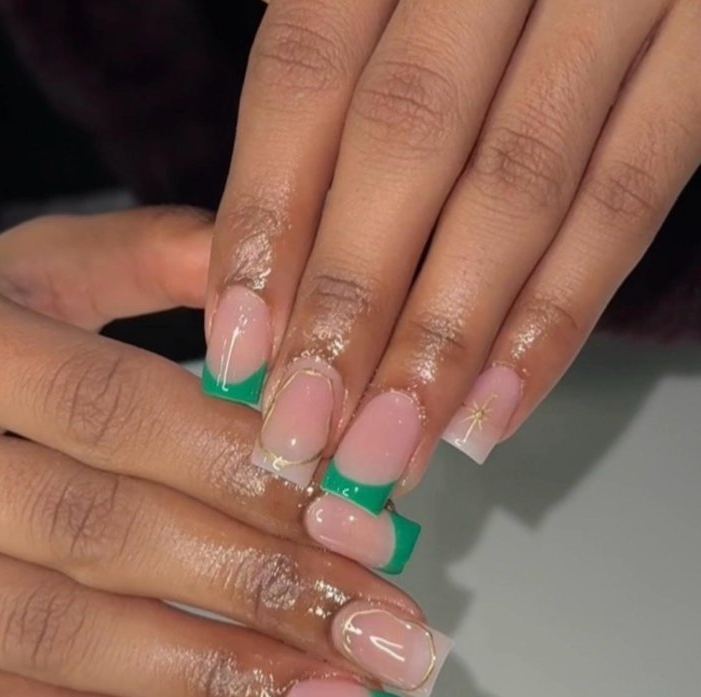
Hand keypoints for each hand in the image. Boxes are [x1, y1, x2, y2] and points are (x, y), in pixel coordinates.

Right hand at [0, 209, 451, 696]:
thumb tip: (282, 293)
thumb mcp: (1, 279)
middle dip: (262, 593)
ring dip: (209, 686)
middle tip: (385, 641)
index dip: (246, 471)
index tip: (363, 526)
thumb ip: (136, 266)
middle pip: (97, 530)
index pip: (112, 407)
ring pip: (49, 637)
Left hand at [206, 0, 699, 532]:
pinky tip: (493, 408)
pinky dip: (557, 316)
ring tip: (388, 446)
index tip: (240, 347)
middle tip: (305, 429)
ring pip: (515, 187)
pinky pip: (629, 196)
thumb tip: (254, 272)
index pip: (309, 75)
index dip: (268, 220)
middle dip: (348, 308)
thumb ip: (340, 95)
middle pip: (406, 143)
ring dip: (442, 341)